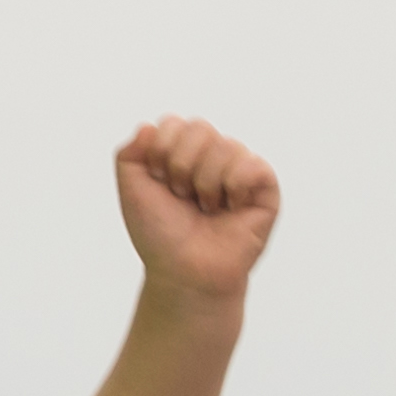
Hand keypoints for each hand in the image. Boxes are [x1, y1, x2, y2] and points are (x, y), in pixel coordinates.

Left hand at [114, 117, 278, 307]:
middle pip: (200, 128)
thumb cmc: (161, 235)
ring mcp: (241, 171)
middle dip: (182, 166)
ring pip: (226, 146)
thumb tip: (151, 126)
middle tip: (183, 197)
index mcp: (184, 152)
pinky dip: (235, 185)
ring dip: (206, 183)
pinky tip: (231, 207)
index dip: (161, 152)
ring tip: (207, 208)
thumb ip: (129, 151)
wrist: (184, 271)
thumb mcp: (132, 188)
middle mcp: (213, 156)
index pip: (174, 124)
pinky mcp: (265, 189)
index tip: (160, 183)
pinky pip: (254, 164)